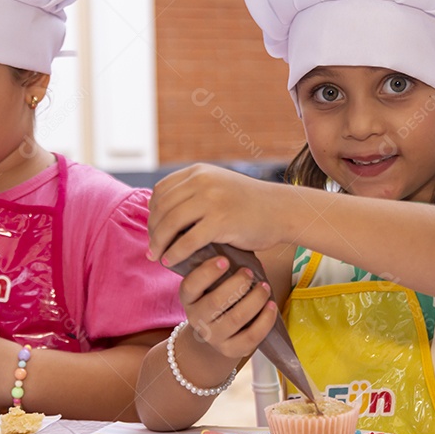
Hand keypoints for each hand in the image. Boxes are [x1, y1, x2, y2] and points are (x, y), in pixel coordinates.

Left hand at [147, 164, 288, 266]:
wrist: (281, 210)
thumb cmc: (250, 205)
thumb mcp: (219, 187)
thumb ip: (194, 194)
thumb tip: (164, 216)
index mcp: (199, 172)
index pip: (162, 191)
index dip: (153, 213)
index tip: (154, 230)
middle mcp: (202, 181)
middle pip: (162, 208)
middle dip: (153, 231)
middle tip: (153, 249)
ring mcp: (212, 199)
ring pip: (171, 224)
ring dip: (159, 244)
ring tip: (157, 257)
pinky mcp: (220, 221)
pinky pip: (188, 240)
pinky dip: (175, 253)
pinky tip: (171, 262)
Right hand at [178, 255, 277, 359]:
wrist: (218, 332)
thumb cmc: (220, 293)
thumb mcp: (213, 280)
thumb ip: (218, 264)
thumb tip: (233, 236)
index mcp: (188, 298)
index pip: (191, 285)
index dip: (207, 272)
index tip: (224, 260)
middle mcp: (196, 319)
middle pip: (215, 302)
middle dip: (237, 285)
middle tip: (249, 273)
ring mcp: (213, 337)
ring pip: (236, 319)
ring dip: (255, 300)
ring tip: (265, 287)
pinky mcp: (230, 350)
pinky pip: (250, 337)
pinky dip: (265, 320)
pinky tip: (272, 306)